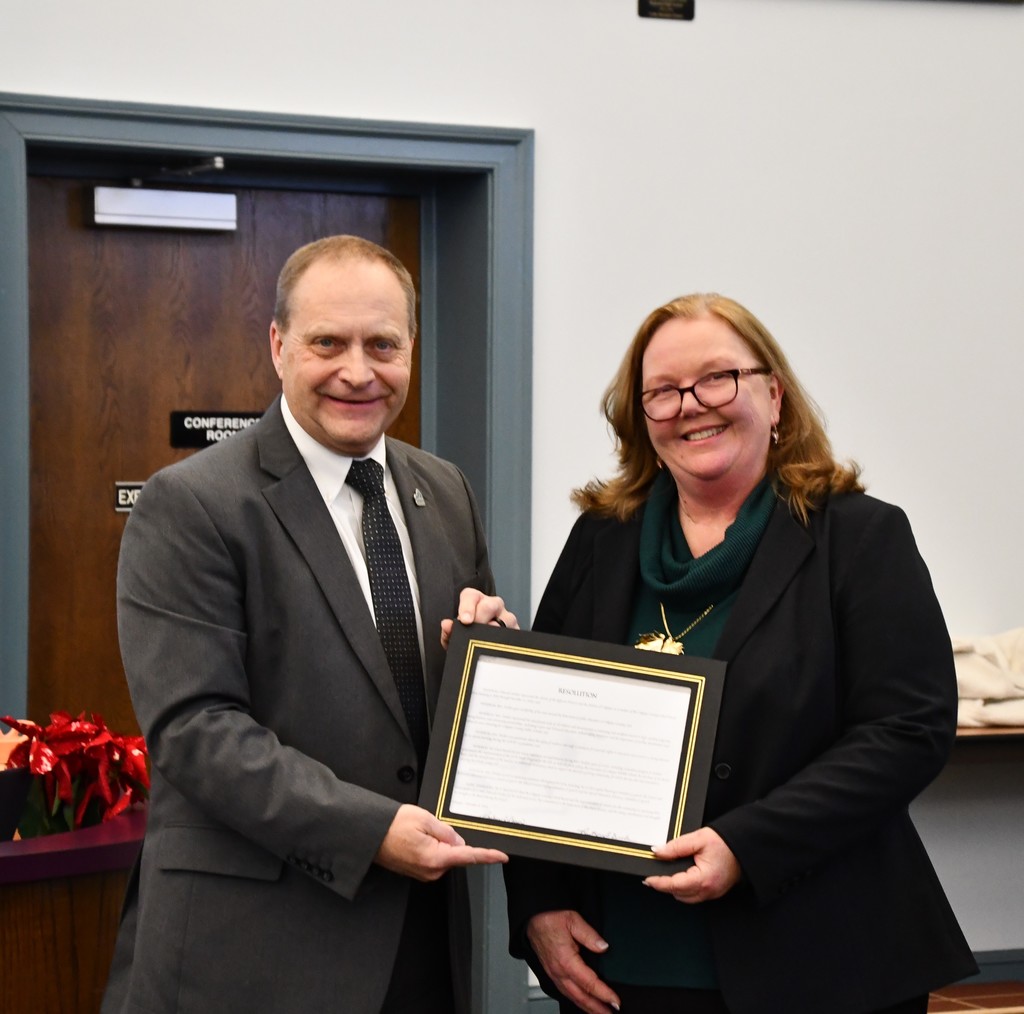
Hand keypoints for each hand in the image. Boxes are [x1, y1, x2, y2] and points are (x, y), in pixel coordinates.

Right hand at [374, 804, 507, 880]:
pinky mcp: (416, 871)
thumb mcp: (424, 819)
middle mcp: (430, 871)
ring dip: (440, 843)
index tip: (502, 856)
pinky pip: (433, 859)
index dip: (487, 856)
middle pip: (456, 856)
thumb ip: (446, 832)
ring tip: (419, 831)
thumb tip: (460, 841)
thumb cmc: (392, 825)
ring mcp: (423, 873)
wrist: (369, 835)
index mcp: (435, 858)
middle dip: (453, 841)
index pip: (468, 857)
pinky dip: (432, 848)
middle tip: (432, 825)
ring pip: (444, 857)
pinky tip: (417, 837)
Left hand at [440, 588, 517, 647]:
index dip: (467, 607)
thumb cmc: (468, 635)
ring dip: (494, 632)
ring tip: (485, 641)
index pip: (471, 596)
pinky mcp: (516, 630)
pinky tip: (496, 646)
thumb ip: (448, 631)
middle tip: (474, 632)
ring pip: (506, 619)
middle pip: (490, 605)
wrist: (481, 645)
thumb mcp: (455, 635)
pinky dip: (504, 641)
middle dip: (481, 620)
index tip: (464, 620)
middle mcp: (493, 605)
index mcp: (476, 601)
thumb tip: (447, 625)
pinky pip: (514, 633)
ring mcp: (507, 617)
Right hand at [527, 911, 619, 1013]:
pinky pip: (566, 993)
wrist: (533, 919)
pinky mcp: (553, 974)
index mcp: (566, 960)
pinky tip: (584, 1003)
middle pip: (581, 997)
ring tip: (602, 1013)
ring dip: (588, 1008)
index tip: (616, 1001)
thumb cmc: (550, 918)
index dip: (604, 994)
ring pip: (573, 998)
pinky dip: (578, 1002)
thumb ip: (589, 935)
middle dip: (598, 1008)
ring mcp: (555, 975)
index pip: (589, 983)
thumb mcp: (573, 920)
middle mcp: (559, 972)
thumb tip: (604, 947)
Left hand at [644, 826, 741, 902]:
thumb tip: (657, 852)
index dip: (659, 883)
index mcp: (704, 878)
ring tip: (666, 875)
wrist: (743, 846)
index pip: (675, 885)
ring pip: (686, 898)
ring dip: (675, 889)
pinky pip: (695, 895)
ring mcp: (712, 893)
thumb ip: (676, 846)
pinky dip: (685, 889)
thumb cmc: (724, 842)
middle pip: (679, 894)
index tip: (648, 879)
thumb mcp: (698, 839)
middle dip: (665, 886)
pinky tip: (681, 877)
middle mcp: (708, 890)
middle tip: (654, 875)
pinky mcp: (714, 892)